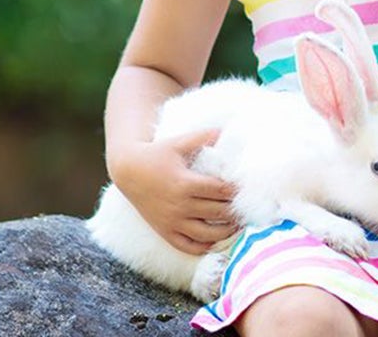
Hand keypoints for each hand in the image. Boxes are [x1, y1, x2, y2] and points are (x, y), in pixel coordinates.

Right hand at [110, 129, 238, 254]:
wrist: (128, 171)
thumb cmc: (157, 154)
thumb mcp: (178, 142)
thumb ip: (203, 136)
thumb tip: (226, 129)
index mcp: (185, 183)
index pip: (221, 191)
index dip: (237, 191)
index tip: (247, 189)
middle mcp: (180, 205)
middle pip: (218, 212)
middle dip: (236, 210)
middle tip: (249, 207)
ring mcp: (172, 221)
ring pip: (207, 234)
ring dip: (227, 232)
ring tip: (239, 224)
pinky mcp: (165, 231)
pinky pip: (189, 247)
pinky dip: (205, 247)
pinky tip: (217, 241)